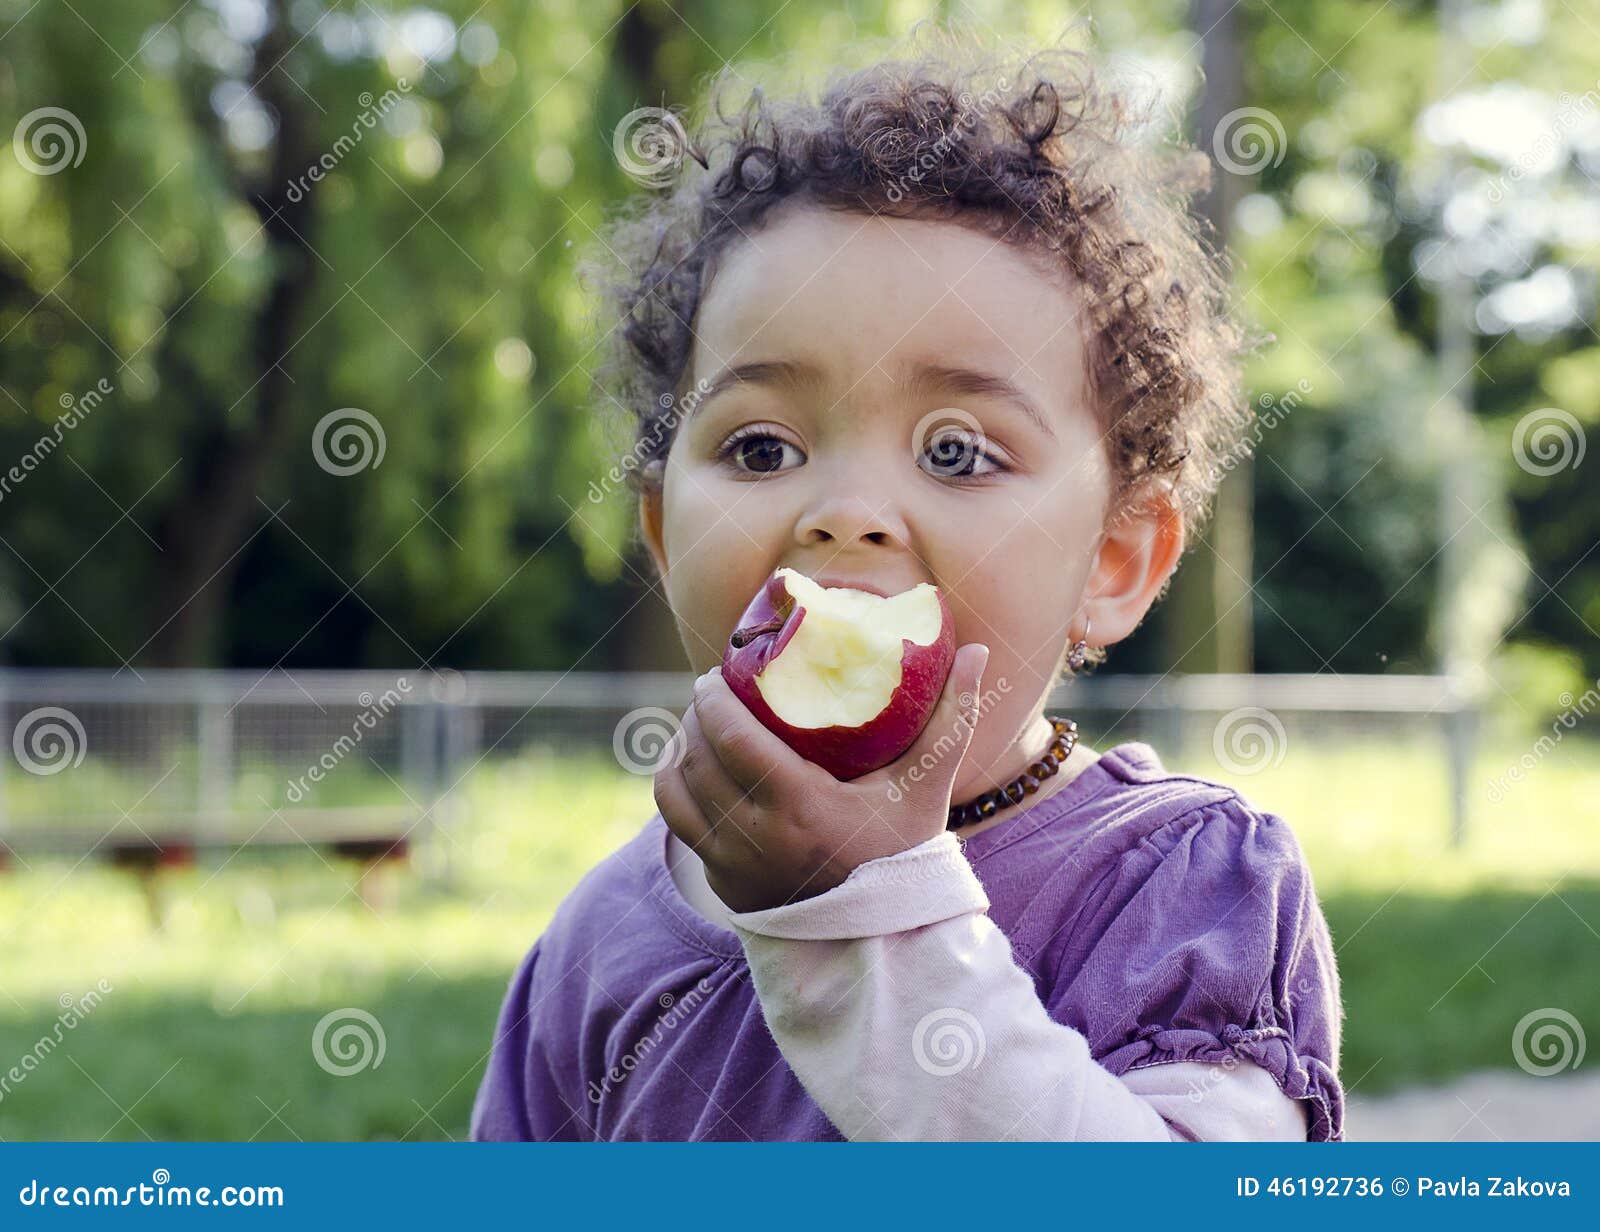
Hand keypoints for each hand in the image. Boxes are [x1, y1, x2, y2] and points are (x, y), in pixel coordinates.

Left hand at [653, 643, 990, 913]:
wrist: (881, 941)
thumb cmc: (903, 856)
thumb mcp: (926, 787)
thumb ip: (951, 719)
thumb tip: (979, 652)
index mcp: (801, 806)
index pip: (732, 738)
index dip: (711, 700)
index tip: (714, 675)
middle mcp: (757, 836)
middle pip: (698, 758)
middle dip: (693, 717)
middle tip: (707, 692)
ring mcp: (732, 863)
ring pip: (678, 791)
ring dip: (678, 751)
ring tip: (694, 727)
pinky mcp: (721, 882)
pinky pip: (679, 825)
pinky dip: (675, 790)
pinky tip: (688, 769)